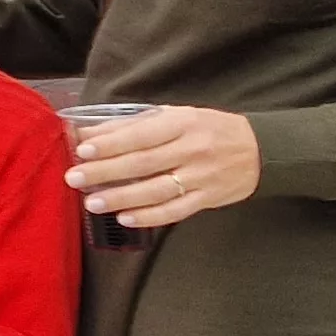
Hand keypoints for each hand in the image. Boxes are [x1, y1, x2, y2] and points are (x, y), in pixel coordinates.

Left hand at [67, 104, 260, 226]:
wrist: (261, 150)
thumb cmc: (209, 129)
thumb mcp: (177, 116)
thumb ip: (136, 124)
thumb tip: (91, 131)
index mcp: (183, 123)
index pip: (141, 134)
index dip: (111, 143)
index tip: (82, 149)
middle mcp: (192, 150)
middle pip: (143, 163)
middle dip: (105, 171)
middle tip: (74, 178)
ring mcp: (201, 177)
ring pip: (156, 191)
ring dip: (122, 198)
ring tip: (92, 203)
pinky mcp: (208, 199)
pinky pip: (175, 211)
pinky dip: (149, 217)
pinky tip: (125, 218)